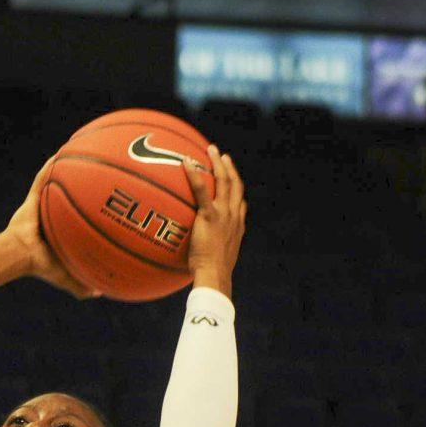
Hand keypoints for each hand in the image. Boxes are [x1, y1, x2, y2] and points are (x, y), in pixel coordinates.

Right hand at [5, 158, 96, 297]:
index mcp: (62, 230)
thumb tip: (101, 293)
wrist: (22, 256)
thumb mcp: (66, 277)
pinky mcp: (33, 199)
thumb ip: (81, 285)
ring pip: (58, 184)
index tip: (108, 202)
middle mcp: (54, 214)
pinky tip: (60, 155)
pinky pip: (42, 179)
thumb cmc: (41, 266)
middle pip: (72, 196)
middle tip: (102, 175)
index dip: (92, 208)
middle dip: (85, 184)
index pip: (79, 216)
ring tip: (83, 154)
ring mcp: (43, 205)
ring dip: (67, 170)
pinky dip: (49, 168)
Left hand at [185, 145, 245, 296]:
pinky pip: (201, 190)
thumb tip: (198, 253)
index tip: (231, 177)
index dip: (236, 187)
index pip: (240, 202)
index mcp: (237, 226)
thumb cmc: (213, 275)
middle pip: (235, 185)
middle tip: (222, 155)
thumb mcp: (217, 261)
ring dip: (218, 163)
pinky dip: (194, 174)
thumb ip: (211, 251)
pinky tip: (186, 162)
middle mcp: (234, 216)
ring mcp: (224, 214)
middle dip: (229, 168)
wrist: (215, 276)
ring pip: (224, 181)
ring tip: (211, 150)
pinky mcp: (210, 216)